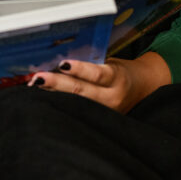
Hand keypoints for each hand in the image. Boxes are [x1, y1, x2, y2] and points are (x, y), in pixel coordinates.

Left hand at [27, 52, 171, 113]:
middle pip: (81, 92)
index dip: (80, 69)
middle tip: (39, 78)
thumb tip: (60, 58)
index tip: (63, 64)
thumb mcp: (112, 63)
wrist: (144, 90)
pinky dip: (61, 104)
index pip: (97, 74)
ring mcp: (105, 112)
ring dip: (54, 95)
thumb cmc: (122, 72)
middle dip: (58, 84)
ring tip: (36, 86)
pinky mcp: (98, 121)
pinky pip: (77, 112)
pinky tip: (46, 99)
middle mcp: (111, 98)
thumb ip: (92, 62)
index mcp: (117, 78)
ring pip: (76, 104)